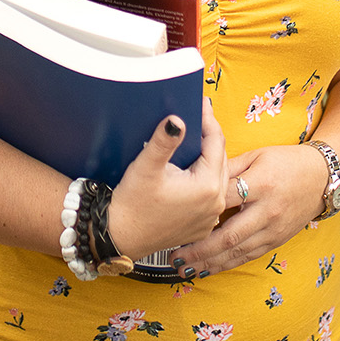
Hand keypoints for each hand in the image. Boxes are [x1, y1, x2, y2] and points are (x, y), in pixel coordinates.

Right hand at [107, 100, 226, 258]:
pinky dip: (204, 178)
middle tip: (198, 116)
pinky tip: (191, 169)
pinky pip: (210, 195)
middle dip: (209, 136)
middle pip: (219, 158)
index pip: (215, 142)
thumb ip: (164, 141)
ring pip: (216, 176)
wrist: (120, 237)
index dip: (208, 119)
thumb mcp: (146, 167)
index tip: (201, 103)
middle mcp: (215, 203)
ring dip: (207, 158)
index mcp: (207, 186)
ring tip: (195, 139)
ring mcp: (210, 217)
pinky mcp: (201, 225)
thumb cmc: (132, 205)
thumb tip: (176, 119)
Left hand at [173, 142, 328, 277]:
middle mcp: (268, 211)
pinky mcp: (276, 240)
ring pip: (237, 252)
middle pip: (229, 235)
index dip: (200, 207)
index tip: (177, 215)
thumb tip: (198, 172)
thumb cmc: (286, 161)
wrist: (323, 178)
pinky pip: (248, 256)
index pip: (225, 198)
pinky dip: (226, 265)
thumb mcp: (257, 155)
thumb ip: (229, 167)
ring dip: (209, 263)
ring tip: (185, 269)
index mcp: (261, 184)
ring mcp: (273, 229)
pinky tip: (208, 270)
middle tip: (175, 255)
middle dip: (200, 249)